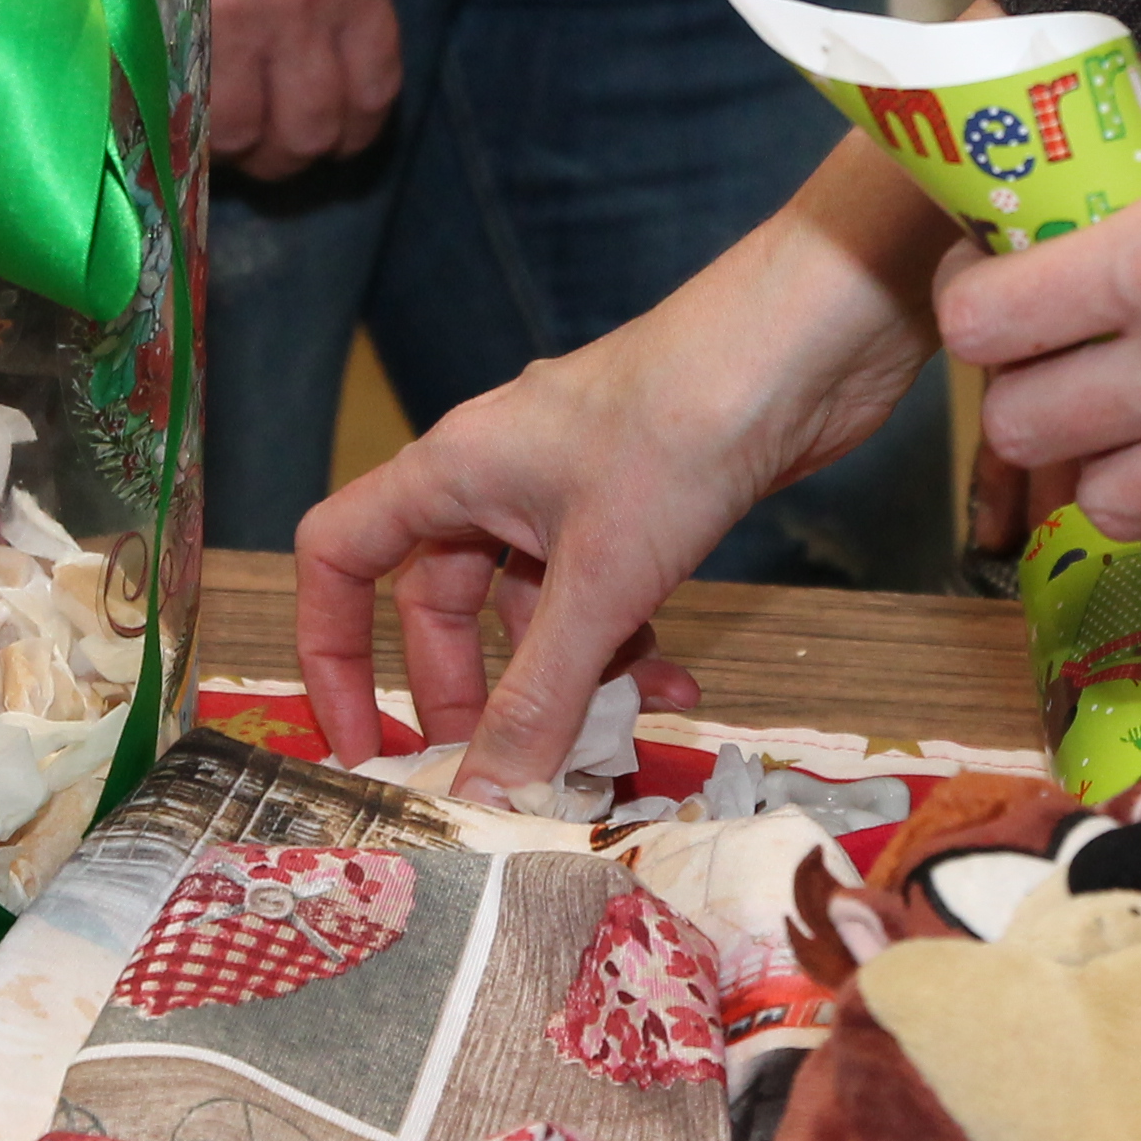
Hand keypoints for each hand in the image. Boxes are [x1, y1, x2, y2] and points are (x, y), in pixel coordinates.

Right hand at [111, 0, 400, 177]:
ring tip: (200, 122)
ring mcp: (231, 11)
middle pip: (312, 132)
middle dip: (286, 152)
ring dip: (225, 147)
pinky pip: (183, 108)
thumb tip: (302, 69)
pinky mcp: (161, 10)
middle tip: (252, 144)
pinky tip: (164, 104)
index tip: (319, 135)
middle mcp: (305, 1)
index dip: (346, 130)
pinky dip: (177, 121)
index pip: (372, 93)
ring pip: (245, 136)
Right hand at [297, 141, 955, 795]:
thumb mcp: (600, 583)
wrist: (810, 343)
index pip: (339, 557)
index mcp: (452, 471)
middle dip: (470, 692)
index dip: (331, 651)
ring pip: (533, 608)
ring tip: (618, 736)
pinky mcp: (640, 503)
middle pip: (440, 602)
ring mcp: (571, 488)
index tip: (361, 739)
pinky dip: (628, 646)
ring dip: (569, 679)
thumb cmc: (685, 423)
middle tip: (503, 769)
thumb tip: (484, 797)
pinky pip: (603, 595)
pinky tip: (680, 685)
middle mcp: (498, 476)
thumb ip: (537, 696)